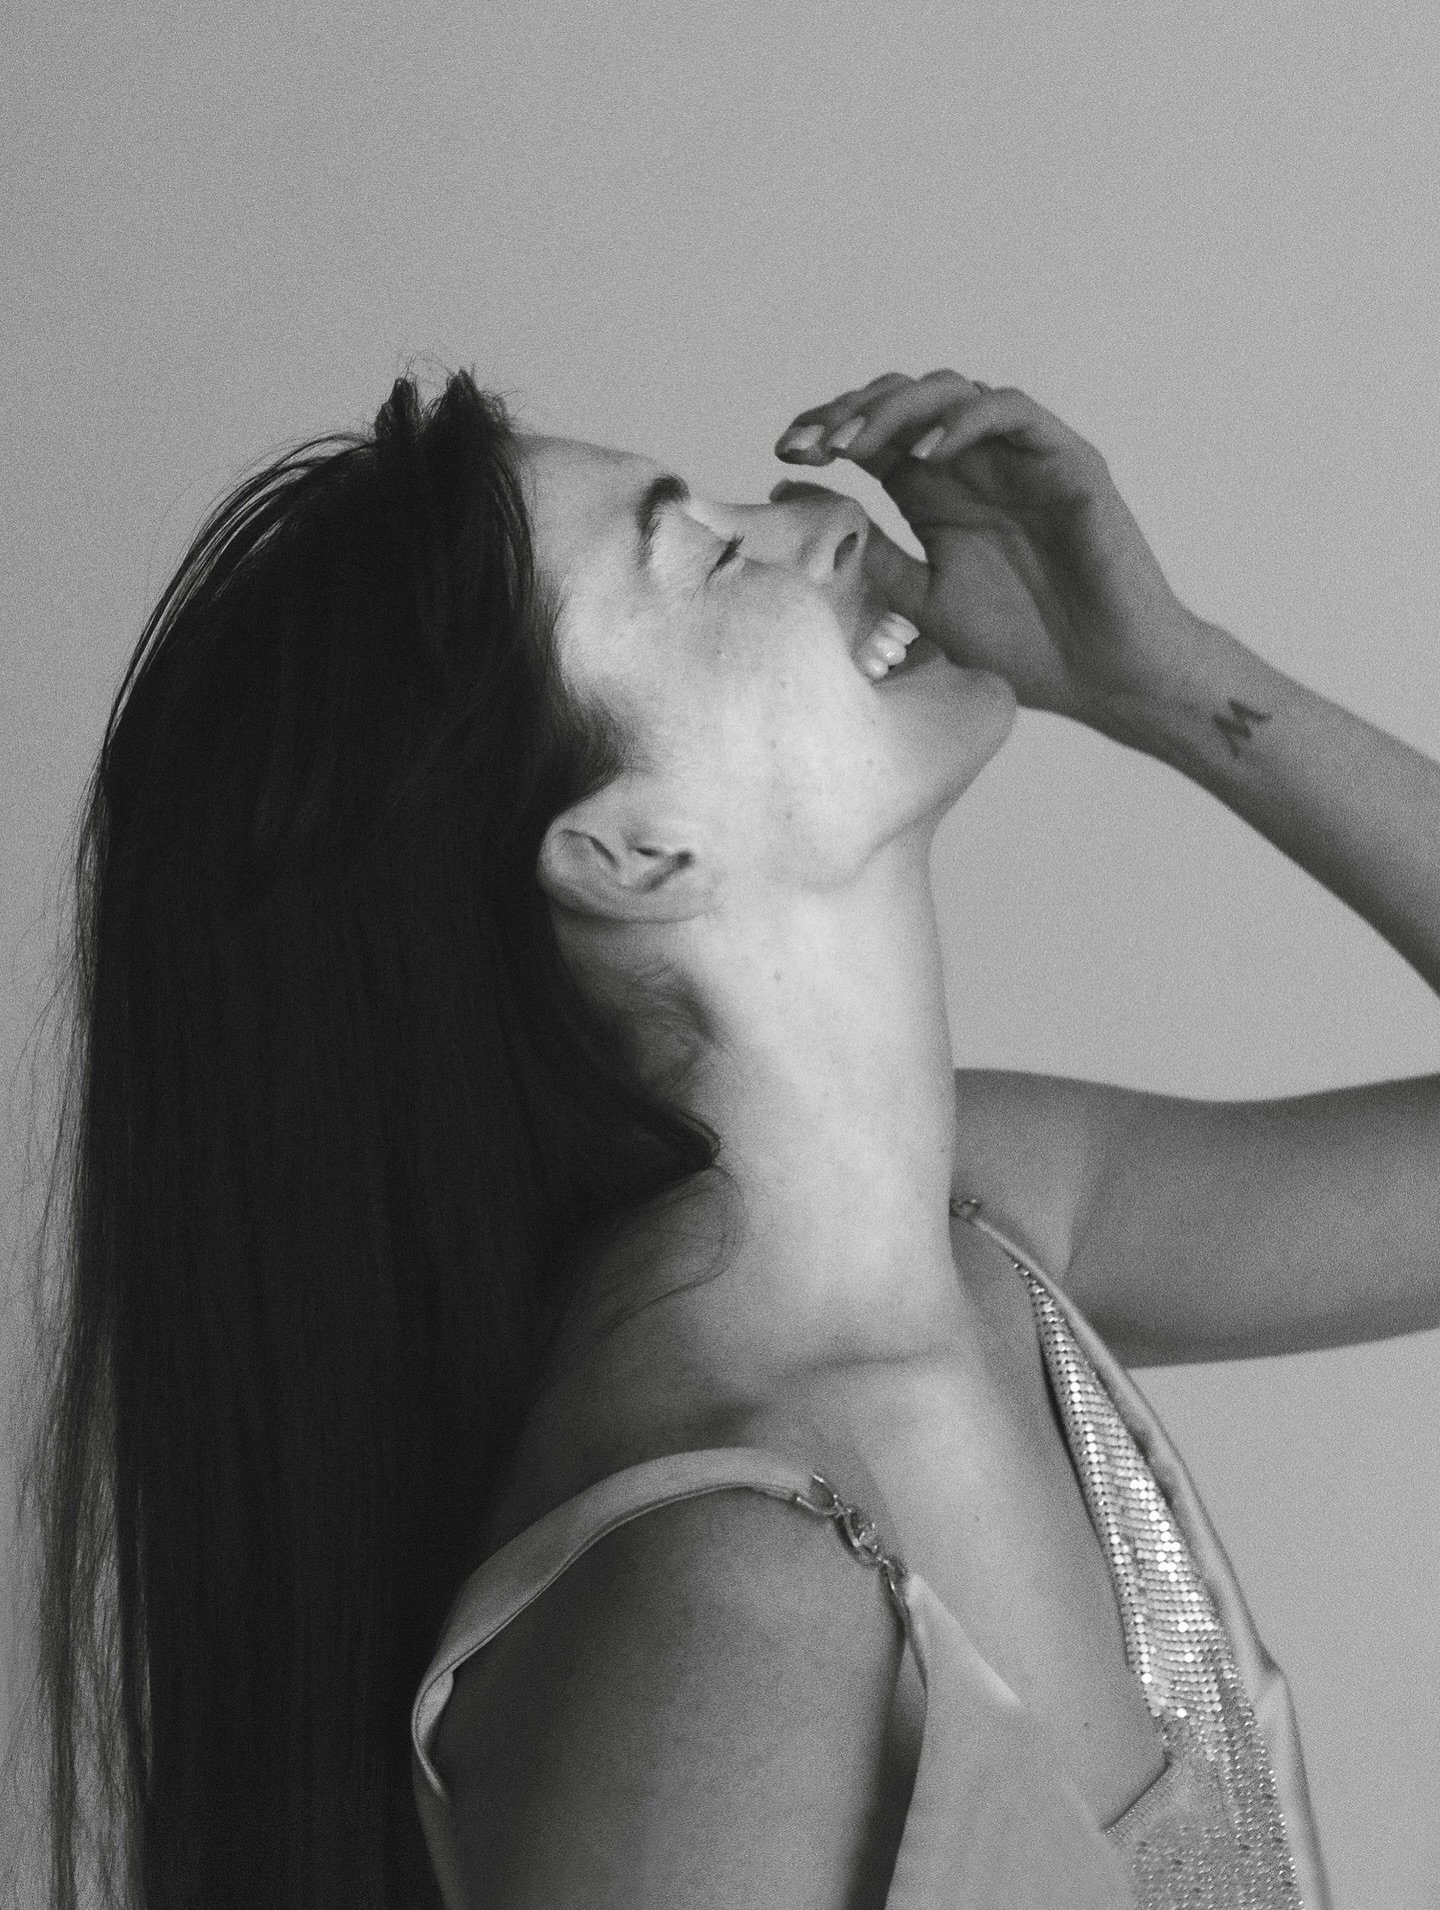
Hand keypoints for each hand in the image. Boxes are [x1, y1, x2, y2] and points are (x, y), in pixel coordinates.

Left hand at [774, 369, 1203, 720]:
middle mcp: (974, 466)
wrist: (1104, 676)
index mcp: (935, 494)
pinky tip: (923, 454)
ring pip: (951, 393)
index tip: (784, 452)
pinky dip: (964, 421)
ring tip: (853, 444)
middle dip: (849, 413)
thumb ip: (871, 553)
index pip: (871, 440)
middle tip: (810, 443)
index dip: (827, 433)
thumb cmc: (1024, 646)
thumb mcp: (925, 601)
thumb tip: (793, 501)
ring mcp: (1020, 458)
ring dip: (895, 409)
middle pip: (903, 404)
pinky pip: (1011, 412)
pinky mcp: (1066, 461)